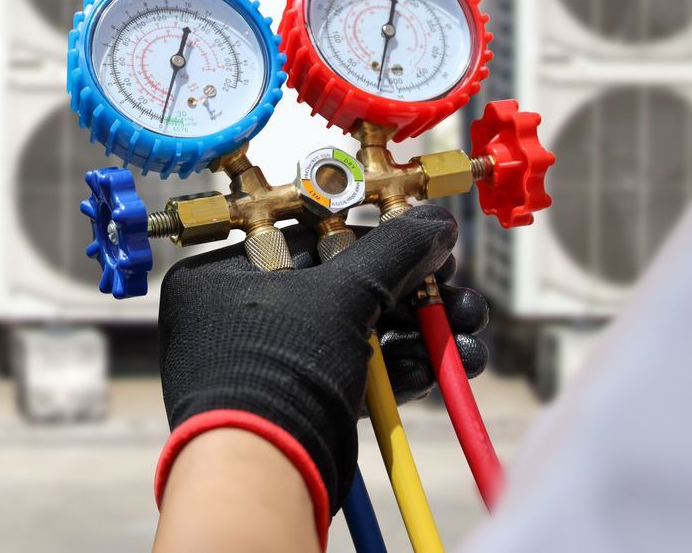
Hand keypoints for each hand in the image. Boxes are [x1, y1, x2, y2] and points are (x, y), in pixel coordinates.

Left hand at [157, 205, 457, 512]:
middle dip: (411, 294)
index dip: (376, 240)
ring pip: (357, 334)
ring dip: (418, 334)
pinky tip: (439, 369)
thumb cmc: (278, 367)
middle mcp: (240, 316)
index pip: (310, 239)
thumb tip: (434, 222)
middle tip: (458, 294)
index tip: (427, 243)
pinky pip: (355, 374)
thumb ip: (393, 253)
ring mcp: (271, 362)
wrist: (264, 469)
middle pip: (342, 288)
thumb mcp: (341, 295)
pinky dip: (399, 371)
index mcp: (222, 277)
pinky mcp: (301, 403)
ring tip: (469, 335)